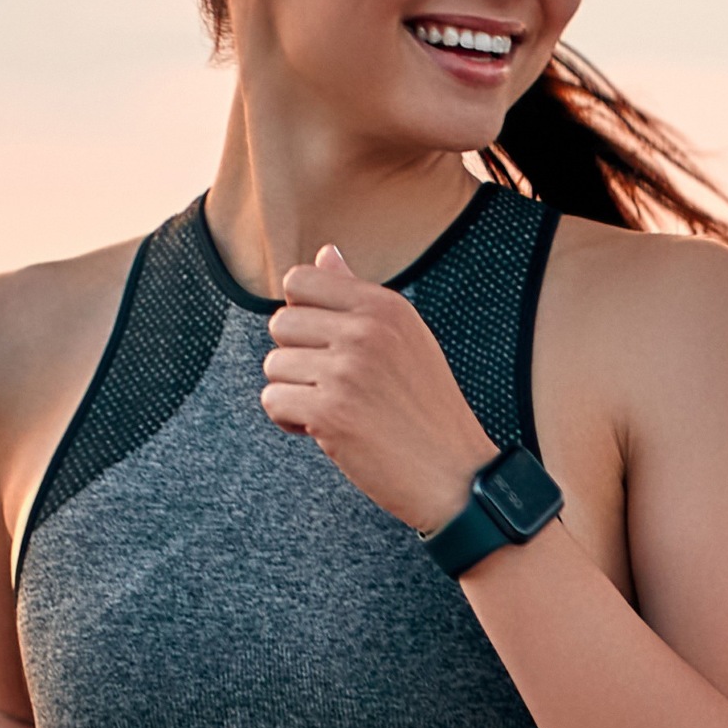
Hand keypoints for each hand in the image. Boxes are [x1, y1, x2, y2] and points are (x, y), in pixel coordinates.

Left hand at [261, 244, 500, 533]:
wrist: (455, 475)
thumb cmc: (427, 411)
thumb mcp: (405, 339)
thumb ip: (358, 296)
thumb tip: (325, 252)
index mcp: (385, 306)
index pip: (301, 280)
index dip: (301, 316)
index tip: (325, 346)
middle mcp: (366, 331)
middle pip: (280, 323)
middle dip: (296, 358)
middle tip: (330, 385)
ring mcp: (347, 370)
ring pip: (274, 365)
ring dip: (293, 393)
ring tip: (333, 409)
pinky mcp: (330, 411)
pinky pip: (272, 400)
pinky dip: (290, 420)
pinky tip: (324, 430)